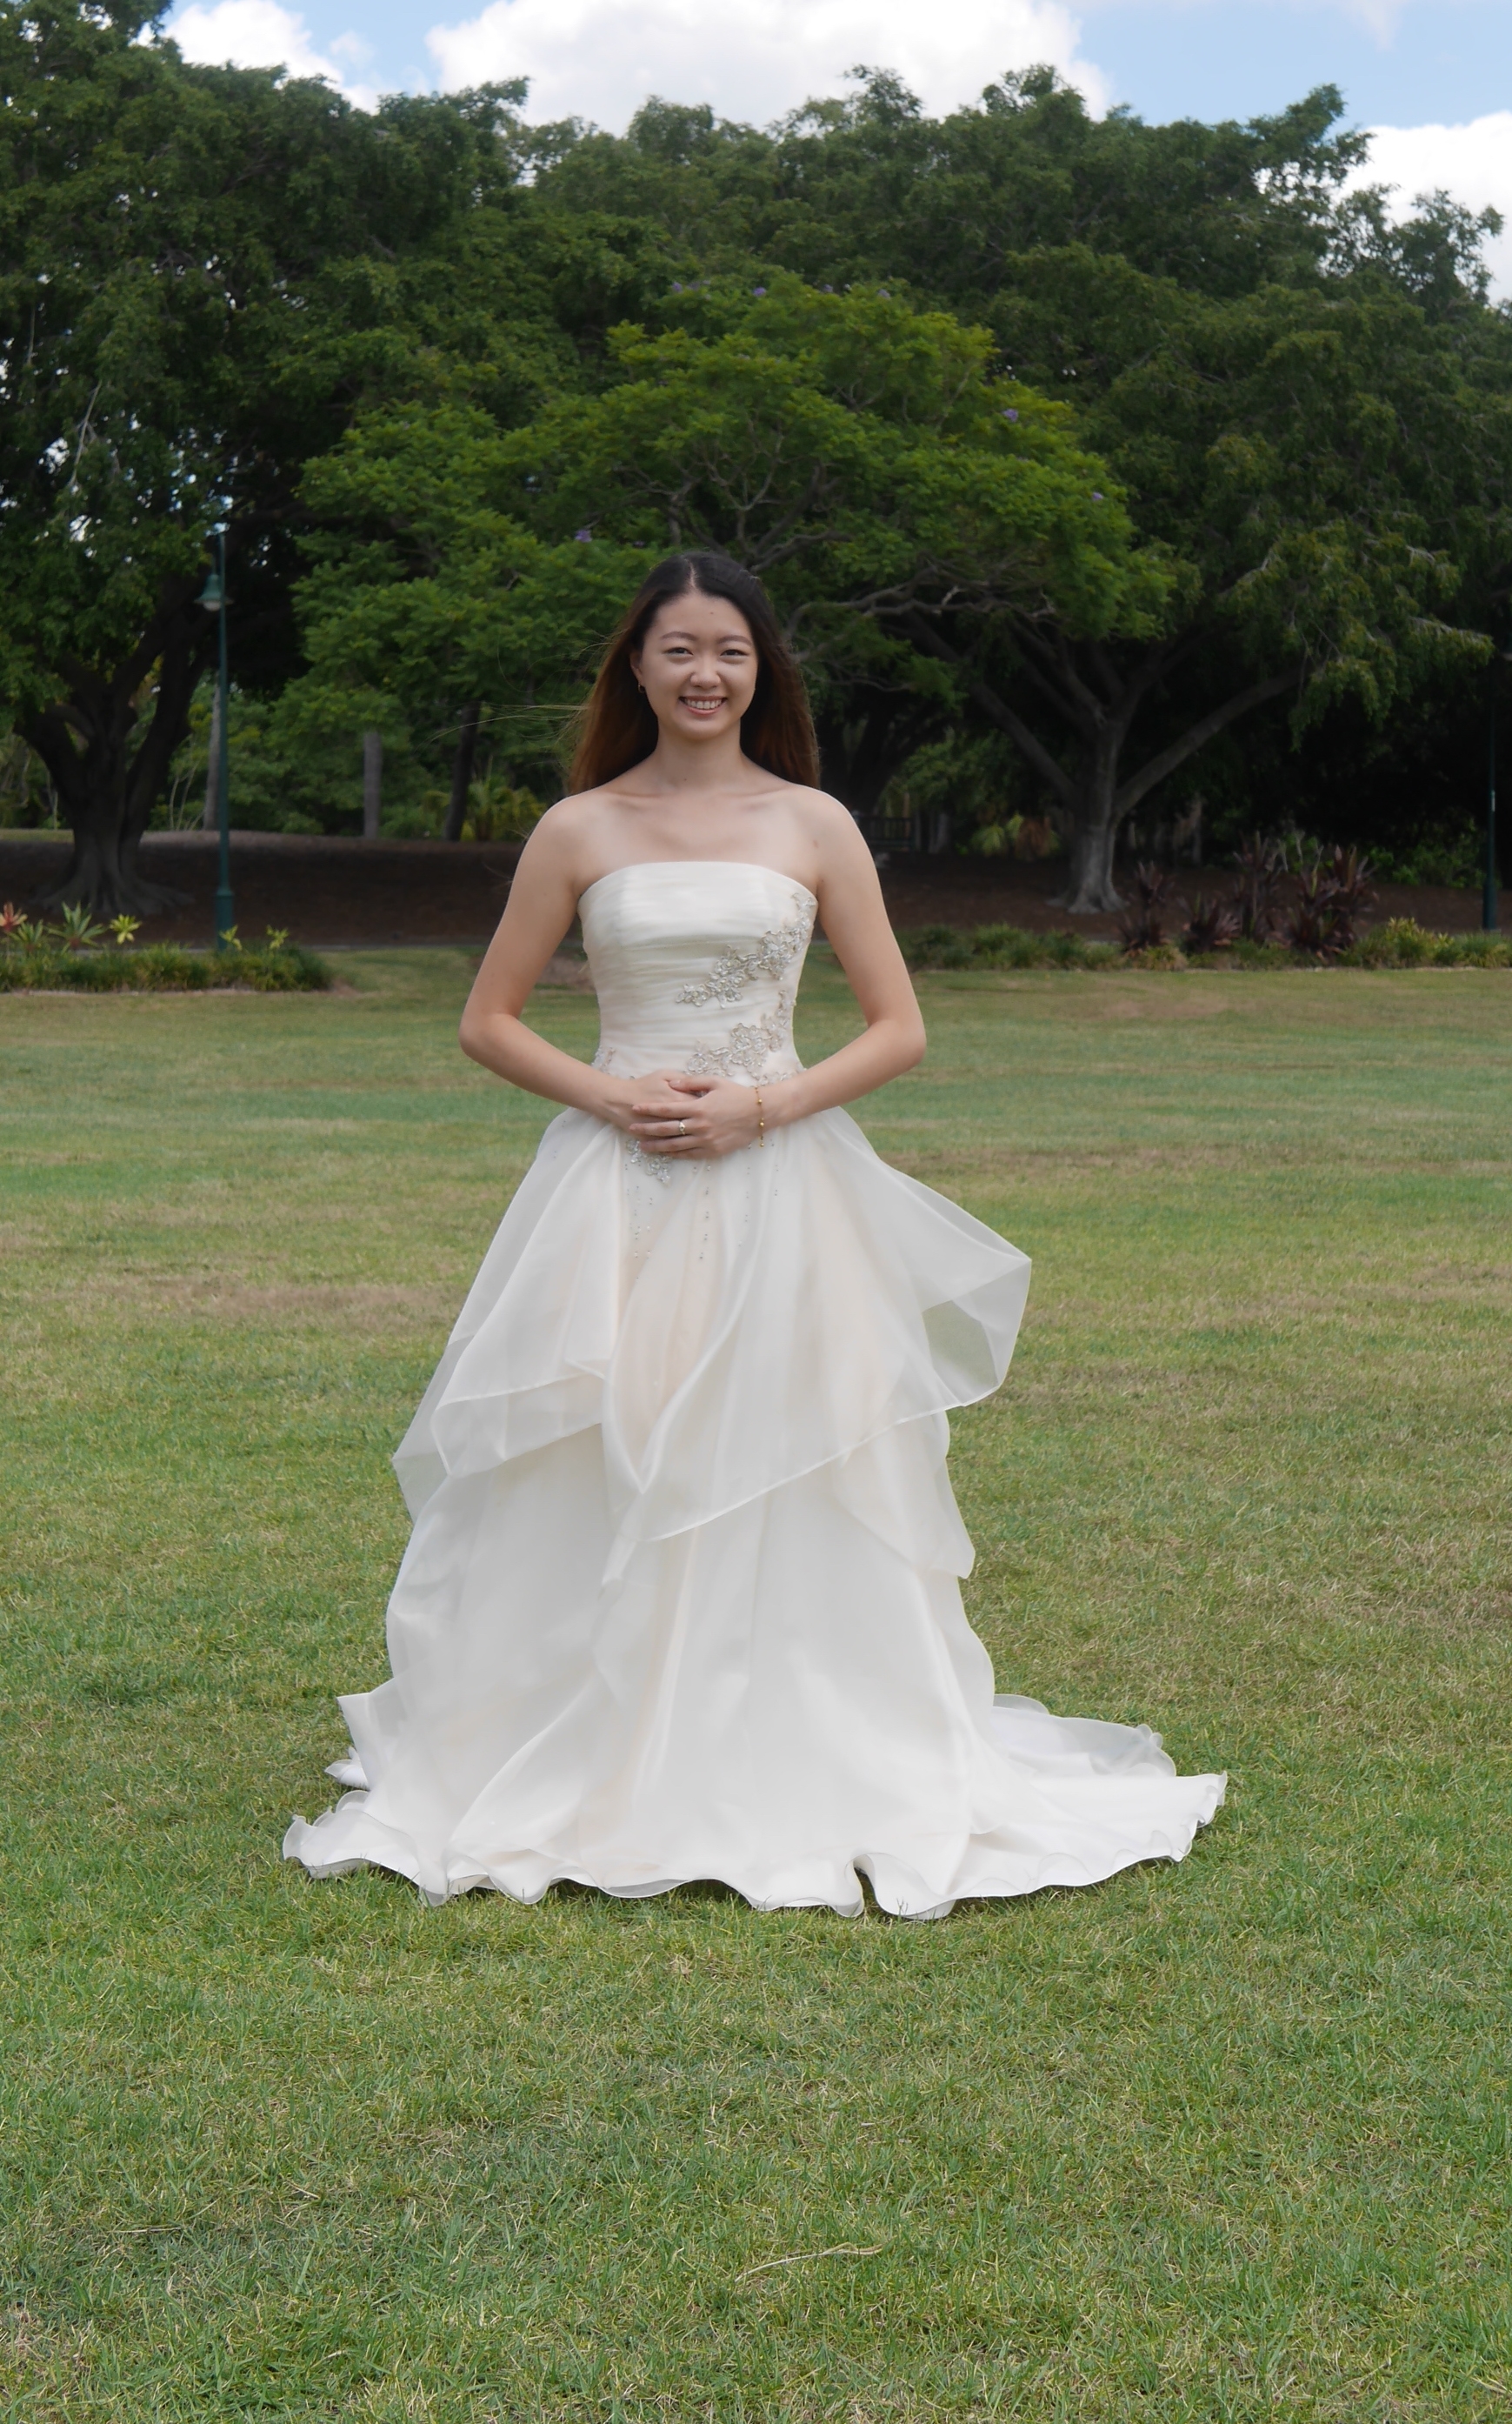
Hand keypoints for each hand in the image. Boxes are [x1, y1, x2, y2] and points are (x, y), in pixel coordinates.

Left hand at [626, 1072, 764, 1158]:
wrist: (759, 1113)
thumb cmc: (737, 1094)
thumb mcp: (714, 1082)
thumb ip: (691, 1082)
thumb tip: (672, 1084)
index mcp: (698, 1107)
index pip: (667, 1109)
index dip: (649, 1109)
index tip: (636, 1108)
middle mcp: (700, 1126)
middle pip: (667, 1129)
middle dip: (647, 1129)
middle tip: (632, 1128)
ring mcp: (706, 1140)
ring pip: (676, 1145)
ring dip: (657, 1146)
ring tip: (643, 1146)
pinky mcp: (713, 1151)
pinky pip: (690, 1154)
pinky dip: (676, 1154)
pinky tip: (665, 1154)